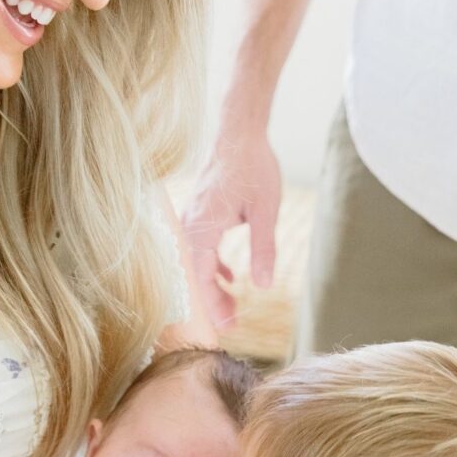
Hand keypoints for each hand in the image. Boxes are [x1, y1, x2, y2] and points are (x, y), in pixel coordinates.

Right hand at [182, 127, 281, 327]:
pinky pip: (199, 249)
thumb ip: (263, 249)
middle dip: (212, 301)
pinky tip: (229, 278)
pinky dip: (212, 266)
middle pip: (195, 275)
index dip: (212, 304)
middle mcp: (190, 225)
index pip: (201, 277)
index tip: (226, 325)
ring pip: (196, 264)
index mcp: (203, 227)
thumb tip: (263, 285)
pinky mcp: (199, 214)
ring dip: (213, 286)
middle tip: (232, 324)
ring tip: (232, 306)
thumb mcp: (265, 212)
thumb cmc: (253, 167)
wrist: (240, 132)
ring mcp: (192, 219)